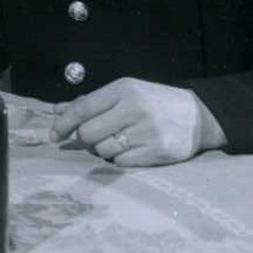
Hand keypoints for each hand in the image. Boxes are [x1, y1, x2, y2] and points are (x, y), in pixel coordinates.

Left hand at [48, 78, 226, 165]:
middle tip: (95, 137)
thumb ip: (91, 103)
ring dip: (104, 149)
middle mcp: (134, 109)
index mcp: (123, 90)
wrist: (199, 116)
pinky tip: (132, 149)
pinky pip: (121, 162)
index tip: (54, 135)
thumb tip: (56, 110)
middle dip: (86, 139)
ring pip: (103, 150)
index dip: (63, 123)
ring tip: (119, 141)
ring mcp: (147, 131)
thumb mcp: (124, 93)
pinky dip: (120, 159)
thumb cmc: (154, 102)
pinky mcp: (158, 152)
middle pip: (88, 133)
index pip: (82, 109)